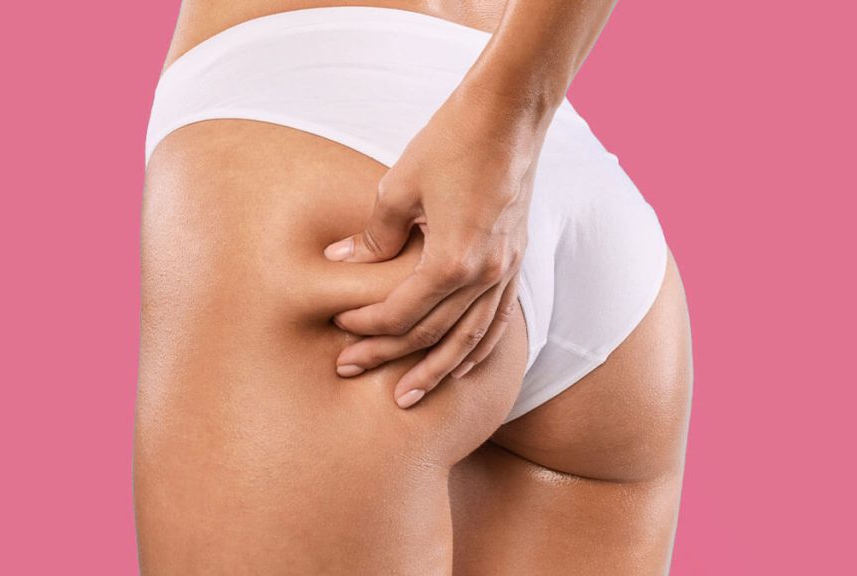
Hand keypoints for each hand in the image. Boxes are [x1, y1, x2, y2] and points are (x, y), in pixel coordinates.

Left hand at [322, 83, 547, 408]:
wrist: (508, 114)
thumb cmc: (450, 141)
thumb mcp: (398, 186)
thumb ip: (373, 234)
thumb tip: (342, 262)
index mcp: (454, 258)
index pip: (402, 312)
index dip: (367, 324)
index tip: (339, 327)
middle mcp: (485, 275)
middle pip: (433, 333)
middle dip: (389, 355)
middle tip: (352, 371)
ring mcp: (506, 270)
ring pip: (471, 339)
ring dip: (437, 369)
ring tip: (409, 396)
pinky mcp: (516, 261)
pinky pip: (498, 320)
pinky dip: (479, 348)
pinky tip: (462, 366)